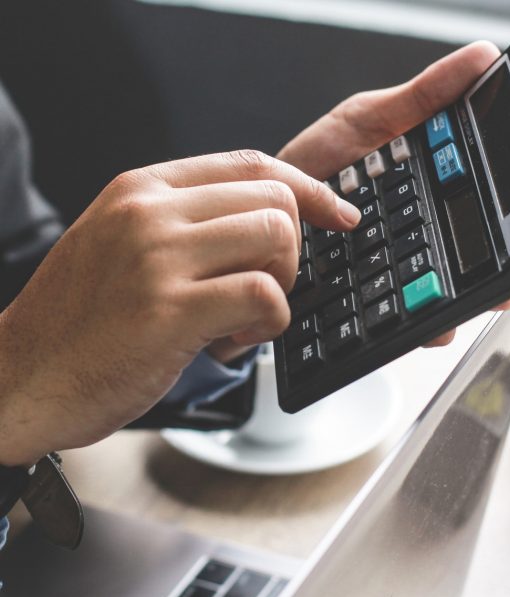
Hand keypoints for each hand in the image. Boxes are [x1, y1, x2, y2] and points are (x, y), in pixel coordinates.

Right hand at [0, 150, 360, 464]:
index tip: (338, 213)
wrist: (20, 378)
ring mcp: (158, 257)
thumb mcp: (123, 248)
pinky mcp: (169, 310)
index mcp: (143, 191)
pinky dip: (267, 326)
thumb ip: (188, 228)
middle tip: (262, 293)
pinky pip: (265, 296)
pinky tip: (230, 346)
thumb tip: (269, 226)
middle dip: (291, 254)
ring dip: (280, 290)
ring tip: (239, 323)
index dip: (308, 187)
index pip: (251, 164)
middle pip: (276, 201)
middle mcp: (151, 212)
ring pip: (278, 240)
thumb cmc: (80, 324)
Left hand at [278, 41, 509, 346]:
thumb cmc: (316, 165)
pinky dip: (419, 328)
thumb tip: (483, 57)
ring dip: (457, 310)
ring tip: (461, 314)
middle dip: (486, 279)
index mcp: (428, 197)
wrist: (260, 207)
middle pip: (465, 264)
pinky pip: (399, 322)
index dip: (504, 224)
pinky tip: (427, 329)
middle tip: (499, 288)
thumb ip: (424, 95)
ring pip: (440, 300)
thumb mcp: (369, 120)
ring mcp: (395, 277)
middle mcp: (419, 242)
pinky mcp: (367, 307)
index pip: (478, 211)